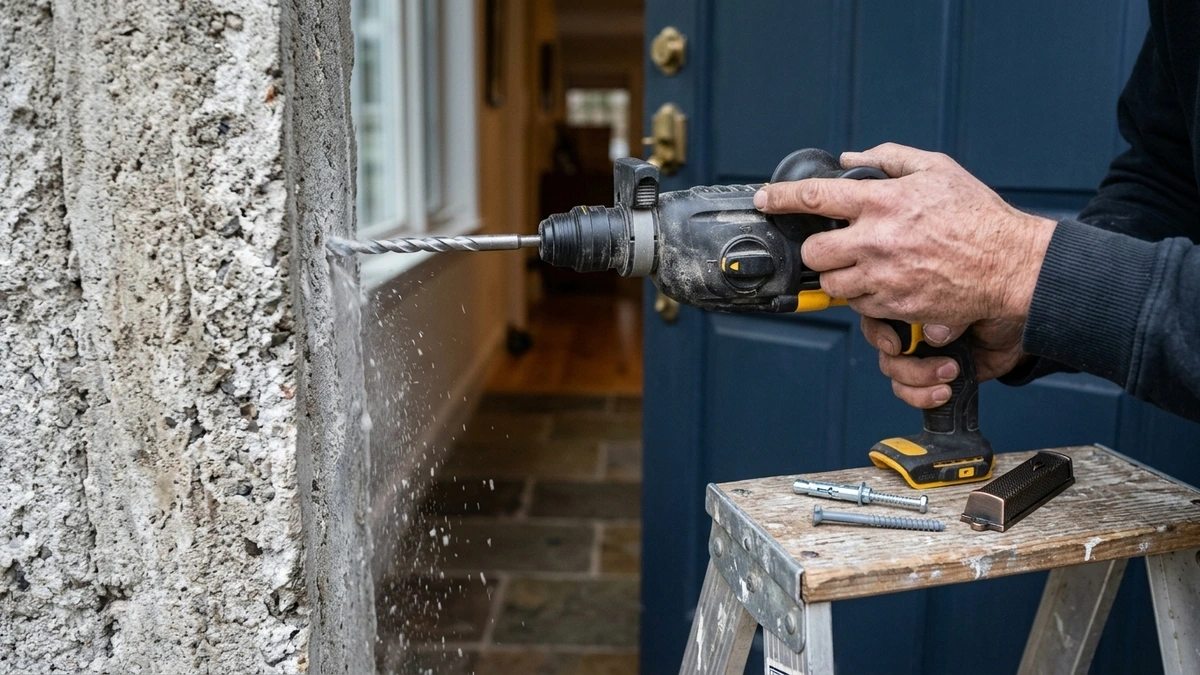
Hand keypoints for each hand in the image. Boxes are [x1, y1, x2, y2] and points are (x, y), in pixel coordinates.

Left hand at [754, 143, 1056, 326]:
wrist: (1010, 265)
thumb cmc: (978, 216)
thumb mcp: (937, 169)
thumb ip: (889, 159)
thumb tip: (853, 156)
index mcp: (883, 202)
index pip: (814, 197)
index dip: (780, 198)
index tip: (764, 199)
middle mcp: (877, 240)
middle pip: (814, 251)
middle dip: (817, 248)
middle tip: (832, 243)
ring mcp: (884, 277)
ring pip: (832, 284)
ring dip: (839, 275)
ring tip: (861, 265)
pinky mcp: (895, 306)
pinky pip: (859, 306)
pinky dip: (863, 296)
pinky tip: (883, 282)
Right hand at [860, 317, 1028, 407]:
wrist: (1020, 331)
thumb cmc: (995, 306)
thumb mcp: (973, 299)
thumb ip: (949, 314)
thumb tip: (932, 334)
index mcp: (912, 305)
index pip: (876, 315)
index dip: (878, 333)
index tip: (895, 345)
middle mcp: (911, 330)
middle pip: (884, 351)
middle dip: (906, 364)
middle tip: (938, 364)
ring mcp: (919, 355)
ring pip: (895, 374)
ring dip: (919, 381)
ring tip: (950, 375)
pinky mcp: (930, 378)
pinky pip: (910, 392)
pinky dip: (923, 397)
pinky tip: (945, 392)